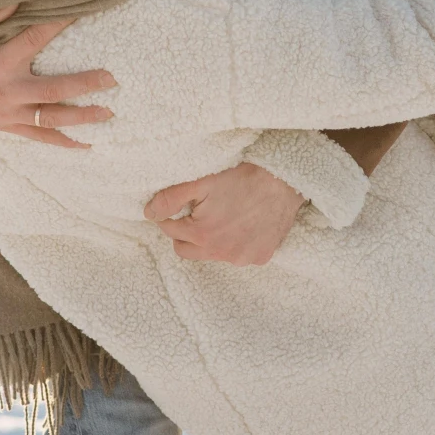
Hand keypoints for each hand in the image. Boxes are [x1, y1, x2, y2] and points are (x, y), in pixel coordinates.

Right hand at [0, 9, 114, 147]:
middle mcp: (7, 93)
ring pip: (51, 119)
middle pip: (54, 91)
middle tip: (111, 79)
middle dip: (85, 85)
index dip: (60, 23)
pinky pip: (38, 137)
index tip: (84, 10)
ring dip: (82, 117)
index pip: (36, 39)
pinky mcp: (6, 127)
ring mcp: (8, 114)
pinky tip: (86, 144)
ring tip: (108, 112)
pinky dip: (63, 142)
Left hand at [144, 162, 303, 264]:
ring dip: (211, 240)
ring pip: (212, 254)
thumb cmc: (243, 177)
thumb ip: (170, 198)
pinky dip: (236, 243)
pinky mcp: (261, 257)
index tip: (182, 205)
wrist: (285, 180)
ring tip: (224, 215)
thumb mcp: (201, 181)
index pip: (170, 231)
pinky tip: (244, 223)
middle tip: (199, 212)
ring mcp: (242, 258)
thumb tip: (148, 213)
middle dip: (186, 233)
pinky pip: (238, 255)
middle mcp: (221, 253)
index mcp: (202, 235)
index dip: (172, 216)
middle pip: (186, 250)